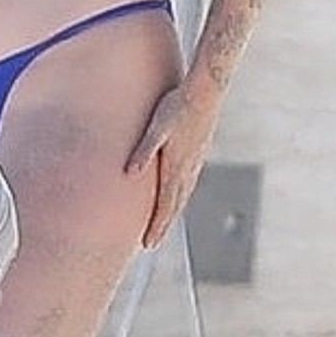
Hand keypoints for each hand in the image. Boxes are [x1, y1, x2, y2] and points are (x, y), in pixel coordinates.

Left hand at [125, 83, 218, 249]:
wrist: (206, 91)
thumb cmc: (177, 106)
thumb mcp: (156, 127)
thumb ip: (144, 150)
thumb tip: (129, 173)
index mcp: (176, 167)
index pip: (165, 205)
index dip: (156, 226)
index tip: (148, 245)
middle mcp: (187, 169)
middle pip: (174, 205)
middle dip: (162, 225)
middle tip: (151, 244)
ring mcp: (195, 161)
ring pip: (182, 194)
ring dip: (171, 212)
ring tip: (162, 224)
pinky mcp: (198, 152)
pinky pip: (188, 182)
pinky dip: (180, 195)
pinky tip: (177, 194)